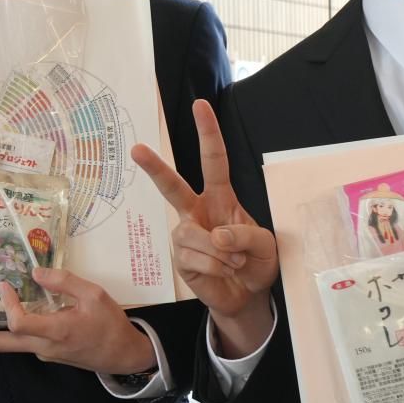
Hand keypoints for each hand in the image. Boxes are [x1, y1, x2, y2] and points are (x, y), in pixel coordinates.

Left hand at [0, 266, 157, 374]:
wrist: (123, 356)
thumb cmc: (111, 324)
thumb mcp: (95, 295)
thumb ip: (66, 281)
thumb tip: (36, 272)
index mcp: (57, 331)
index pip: (19, 323)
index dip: (6, 305)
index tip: (3, 284)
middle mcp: (43, 346)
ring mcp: (42, 352)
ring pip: (5, 345)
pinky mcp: (45, 351)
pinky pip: (18, 341)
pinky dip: (2, 328)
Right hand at [132, 100, 277, 357]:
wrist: (247, 296)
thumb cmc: (257, 263)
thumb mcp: (266, 245)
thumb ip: (246, 235)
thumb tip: (216, 235)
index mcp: (221, 198)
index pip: (214, 161)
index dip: (208, 133)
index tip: (200, 105)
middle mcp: (198, 212)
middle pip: (173, 186)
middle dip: (155, 167)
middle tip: (137, 149)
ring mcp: (187, 236)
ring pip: (190, 233)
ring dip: (218, 251)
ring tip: (233, 262)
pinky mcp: (180, 260)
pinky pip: (193, 257)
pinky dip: (214, 266)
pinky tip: (221, 271)